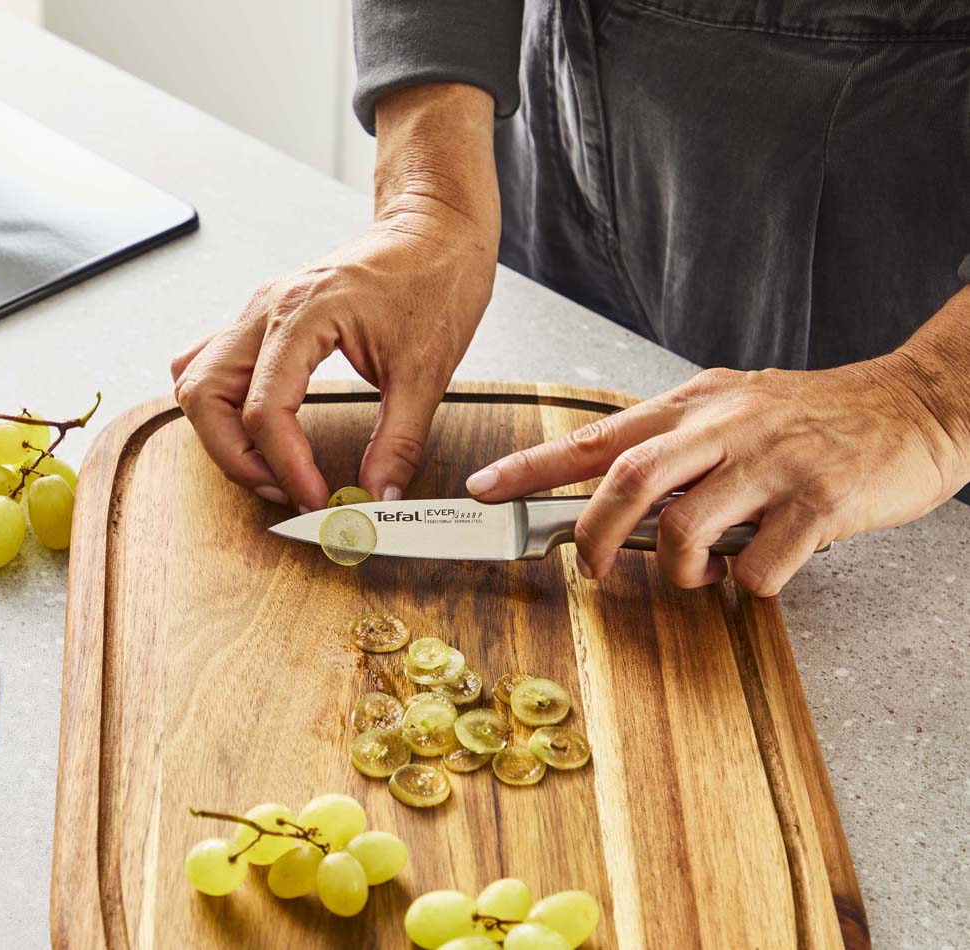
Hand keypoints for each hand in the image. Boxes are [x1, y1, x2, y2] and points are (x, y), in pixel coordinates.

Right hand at [172, 84, 499, 510]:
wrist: (434, 226)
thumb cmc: (433, 277)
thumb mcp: (427, 371)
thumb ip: (398, 441)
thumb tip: (378, 496)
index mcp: (303, 314)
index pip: (264, 410)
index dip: (286, 467)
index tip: (316, 501)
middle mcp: (266, 309)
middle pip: (204, 396)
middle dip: (236, 457)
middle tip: (284, 490)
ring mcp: (258, 310)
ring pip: (195, 380)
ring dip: (220, 434)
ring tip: (270, 467)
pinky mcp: (263, 318)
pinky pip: (211, 363)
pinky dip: (222, 405)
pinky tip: (260, 429)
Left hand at [465, 358, 969, 595]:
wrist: (915, 405)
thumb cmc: (816, 416)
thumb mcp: (734, 407)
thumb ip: (677, 445)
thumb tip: (615, 495)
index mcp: (694, 404)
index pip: (594, 437)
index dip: (530, 467)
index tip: (482, 490)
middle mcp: (725, 427)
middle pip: (627, 482)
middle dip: (590, 535)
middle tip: (586, 567)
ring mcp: (772, 464)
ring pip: (685, 529)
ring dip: (675, 569)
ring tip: (695, 573)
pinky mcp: (820, 503)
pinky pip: (760, 567)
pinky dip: (746, 585)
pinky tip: (759, 571)